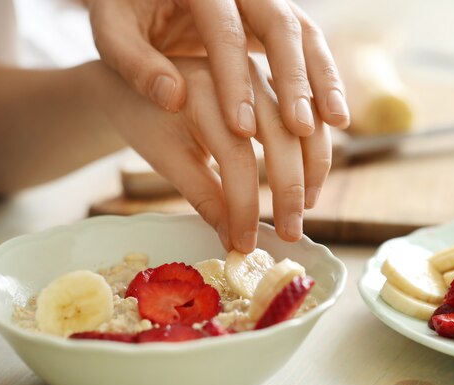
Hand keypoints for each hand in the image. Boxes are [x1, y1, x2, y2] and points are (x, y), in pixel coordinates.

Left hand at [86, 0, 348, 138]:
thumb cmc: (125, 9)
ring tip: (336, 124)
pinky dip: (323, 80)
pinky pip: (308, 47)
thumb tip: (173, 98)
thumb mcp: (112, 29)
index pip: (224, 32)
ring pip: (307, 34)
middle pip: (281, 25)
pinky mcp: (274, 20)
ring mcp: (263, 1)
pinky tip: (332, 116)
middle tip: (299, 129)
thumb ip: (134, 61)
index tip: (241, 130)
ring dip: (324, 80)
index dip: (234, 82)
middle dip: (295, 80)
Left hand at [99, 58, 330, 252]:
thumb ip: (203, 195)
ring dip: (313, 167)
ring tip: (308, 208)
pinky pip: (308, 112)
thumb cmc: (144, 115)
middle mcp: (240, 76)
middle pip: (279, 132)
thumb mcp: (165, 156)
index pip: (235, 154)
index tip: (245, 242)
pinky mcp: (274, 82)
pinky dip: (316, 146)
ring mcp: (262, 74)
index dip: (244, 203)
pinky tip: (314, 180)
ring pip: (303, 119)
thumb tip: (235, 240)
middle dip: (289, 188)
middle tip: (291, 232)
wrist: (138, 72)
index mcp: (202, 90)